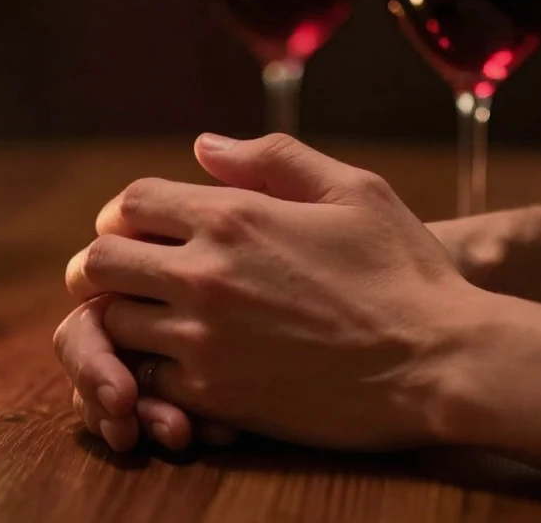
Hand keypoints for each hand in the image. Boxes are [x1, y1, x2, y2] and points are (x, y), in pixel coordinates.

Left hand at [58, 133, 480, 449]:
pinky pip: (145, 378)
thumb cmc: (406, 272)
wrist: (440, 362)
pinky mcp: (216, 394)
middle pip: (100, 263)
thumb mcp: (355, 191)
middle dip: (104, 266)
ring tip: (147, 322)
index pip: (132, 203)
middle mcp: (205, 273)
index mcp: (235, 215)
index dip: (124, 215)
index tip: (135, 230)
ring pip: (111, 323)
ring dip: (121, 319)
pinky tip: (175, 367)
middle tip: (125, 278)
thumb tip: (204, 145)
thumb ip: (274, 159)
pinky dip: (148, 372)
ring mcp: (204, 338)